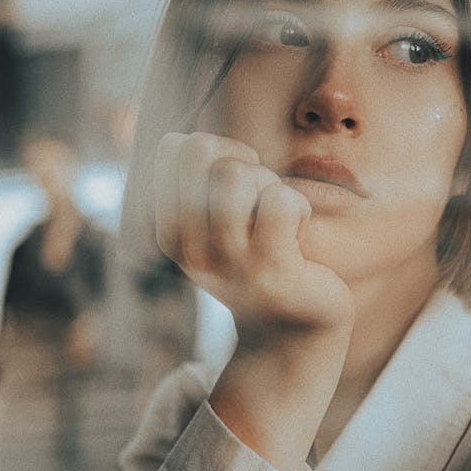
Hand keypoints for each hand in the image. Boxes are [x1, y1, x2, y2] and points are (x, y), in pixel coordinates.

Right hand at [154, 132, 353, 470]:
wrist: (292, 332)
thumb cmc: (260, 261)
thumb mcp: (217, 225)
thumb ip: (201, 183)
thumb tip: (184, 138)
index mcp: (170, 232)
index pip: (174, 148)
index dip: (213, 145)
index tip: (233, 175)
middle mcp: (192, 250)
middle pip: (206, 156)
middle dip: (244, 163)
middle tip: (260, 197)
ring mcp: (231, 264)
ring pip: (239, 177)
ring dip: (270, 185)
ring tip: (278, 217)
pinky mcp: (272, 272)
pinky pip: (282, 202)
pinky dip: (299, 206)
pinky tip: (299, 233)